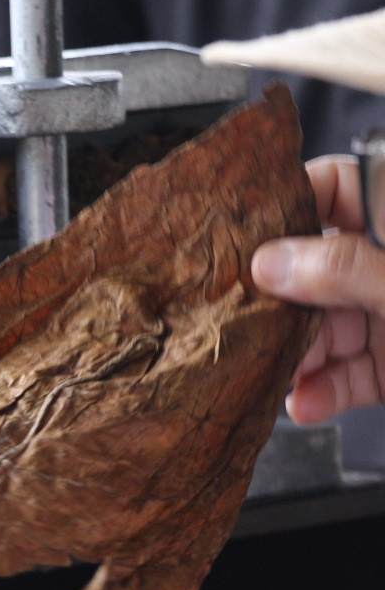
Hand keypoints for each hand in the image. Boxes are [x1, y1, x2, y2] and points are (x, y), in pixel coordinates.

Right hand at [251, 155, 384, 422]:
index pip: (335, 187)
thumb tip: (269, 261)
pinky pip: (351, 371)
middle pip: (316, 270)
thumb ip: (344, 270)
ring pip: (326, 328)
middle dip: (279, 305)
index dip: (286, 205)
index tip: (238, 237)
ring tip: (274, 376)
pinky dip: (326, 390)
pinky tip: (307, 402)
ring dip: (296, 358)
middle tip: (242, 324)